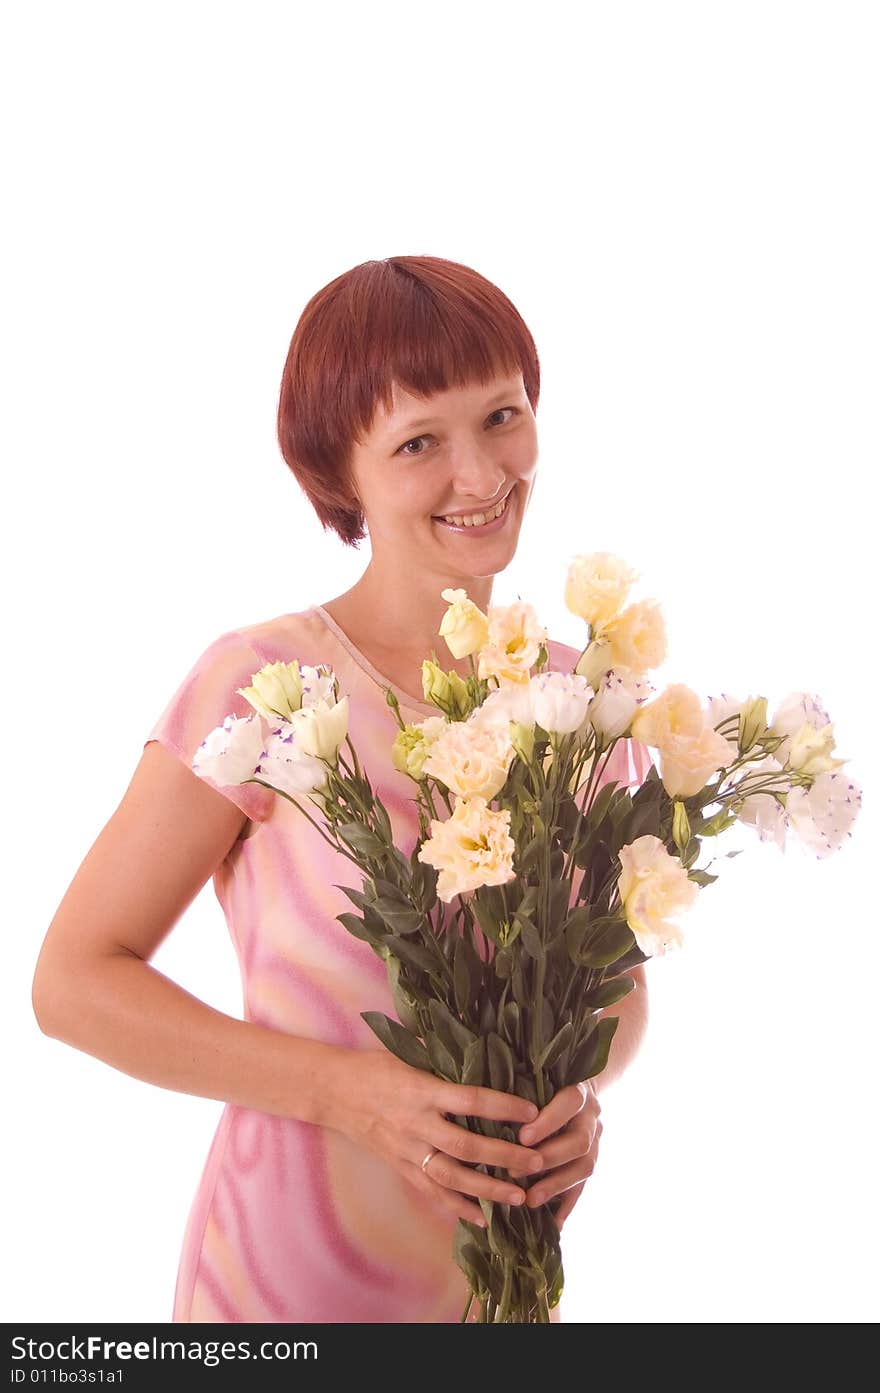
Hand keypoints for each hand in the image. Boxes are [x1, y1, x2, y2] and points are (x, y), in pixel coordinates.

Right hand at [323, 1046, 547, 1229]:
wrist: (334, 1092)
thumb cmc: (377, 1066)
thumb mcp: (409, 1053)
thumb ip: (445, 1057)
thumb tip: (487, 1048)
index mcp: (421, 1089)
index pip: (469, 1099)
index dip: (502, 1106)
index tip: (533, 1111)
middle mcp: (416, 1123)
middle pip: (466, 1145)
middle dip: (504, 1156)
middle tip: (537, 1162)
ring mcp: (407, 1150)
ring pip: (451, 1177)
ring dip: (487, 1189)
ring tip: (520, 1196)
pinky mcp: (401, 1168)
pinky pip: (432, 1192)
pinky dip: (458, 1208)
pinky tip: (484, 1218)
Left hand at [510, 1080, 602, 1231]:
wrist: (576, 1087)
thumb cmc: (543, 1083)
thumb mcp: (535, 1080)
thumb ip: (520, 1095)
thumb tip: (484, 1106)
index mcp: (578, 1090)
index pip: (569, 1103)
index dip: (548, 1121)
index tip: (522, 1137)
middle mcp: (592, 1116)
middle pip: (580, 1141)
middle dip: (548, 1158)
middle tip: (517, 1172)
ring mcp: (597, 1141)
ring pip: (585, 1167)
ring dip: (556, 1185)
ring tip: (530, 1200)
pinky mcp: (592, 1162)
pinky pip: (583, 1187)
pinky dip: (567, 1206)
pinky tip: (552, 1224)